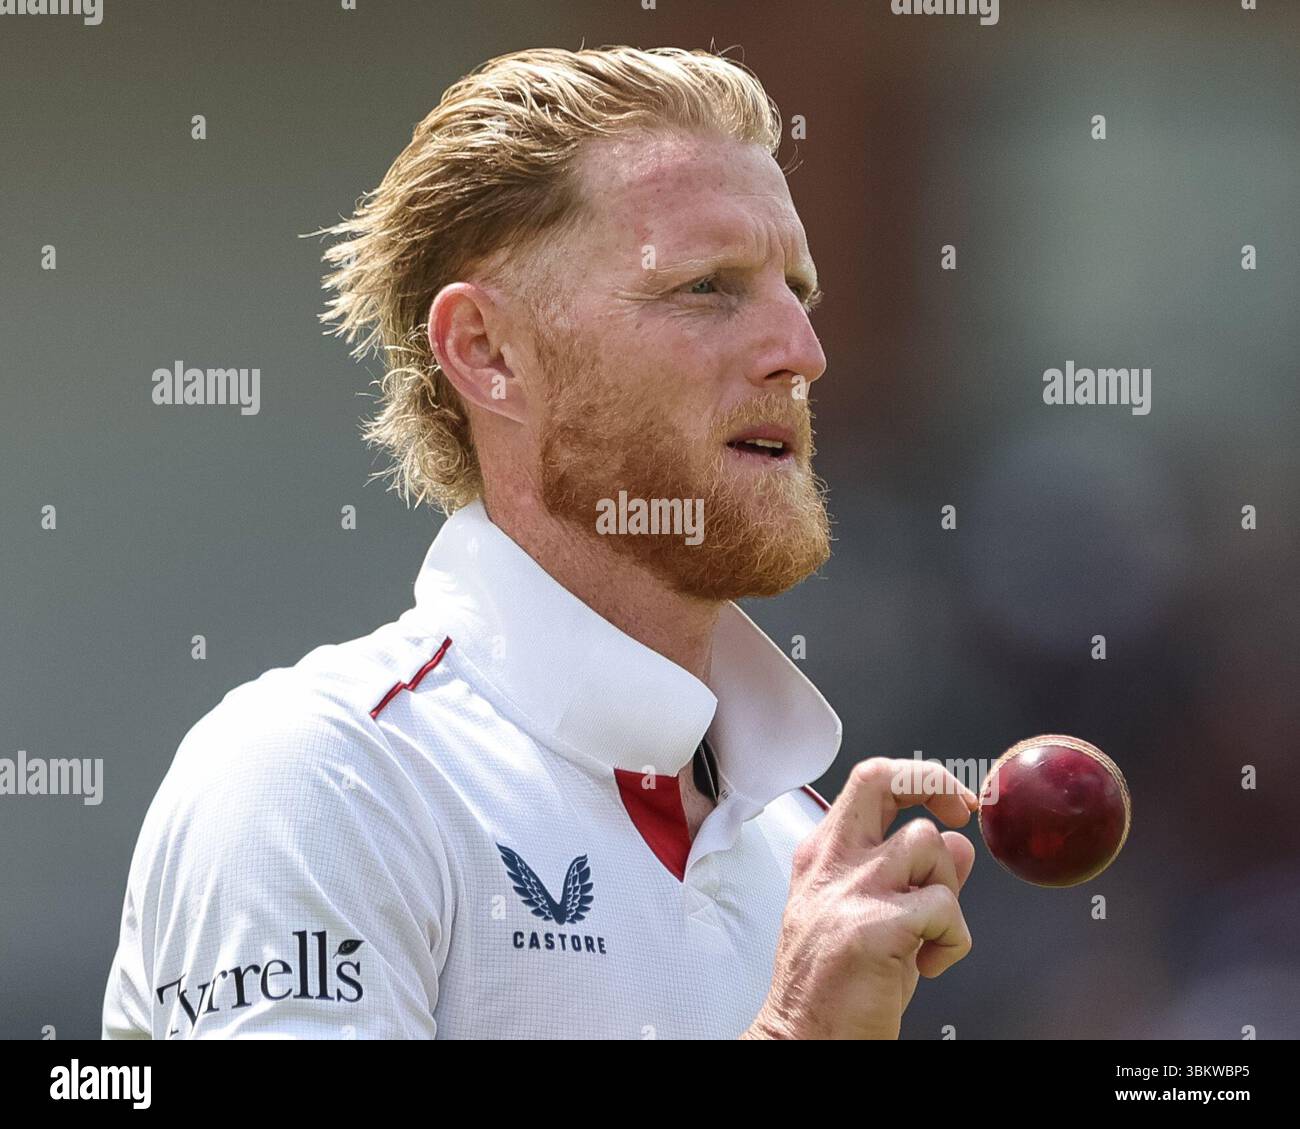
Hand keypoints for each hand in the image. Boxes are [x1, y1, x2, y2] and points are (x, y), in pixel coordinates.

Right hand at [742, 757, 976, 1038]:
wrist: (803, 1039)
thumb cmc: (832, 989)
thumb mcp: (873, 918)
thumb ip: (915, 875)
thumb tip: (957, 843)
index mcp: (824, 856)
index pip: (870, 781)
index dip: (920, 780)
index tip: (952, 803)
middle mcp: (831, 863)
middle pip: (883, 778)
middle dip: (935, 783)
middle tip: (959, 811)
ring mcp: (849, 891)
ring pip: (927, 842)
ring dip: (948, 888)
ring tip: (932, 930)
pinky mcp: (873, 927)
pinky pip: (945, 906)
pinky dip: (955, 938)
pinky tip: (931, 963)